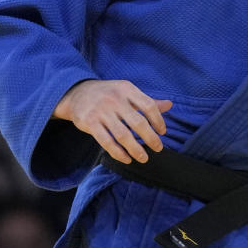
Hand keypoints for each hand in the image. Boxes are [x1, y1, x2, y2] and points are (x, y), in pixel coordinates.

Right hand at [53, 80, 172, 163]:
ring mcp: (101, 111)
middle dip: (150, 138)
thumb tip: (170, 105)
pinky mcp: (89, 123)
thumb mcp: (127, 92)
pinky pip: (106, 142)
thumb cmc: (108, 94)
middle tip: (158, 148)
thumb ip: (146, 101)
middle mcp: (114, 99)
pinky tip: (127, 159)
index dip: (158, 120)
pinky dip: (118, 153)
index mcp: (127, 89)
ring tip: (144, 158)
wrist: (77, 93)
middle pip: (137, 122)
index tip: (162, 132)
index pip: (148, 105)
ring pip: (123, 135)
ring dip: (135, 149)